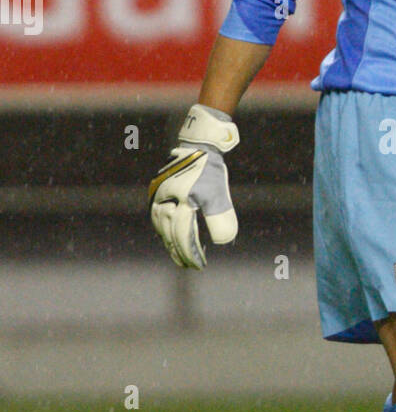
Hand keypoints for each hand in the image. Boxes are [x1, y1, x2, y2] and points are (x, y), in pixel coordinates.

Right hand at [148, 103, 239, 268]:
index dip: (191, 253)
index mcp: (178, 202)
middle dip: (180, 252)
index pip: (183, 236)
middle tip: (190, 266)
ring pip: (161, 227)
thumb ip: (220, 218)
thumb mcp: (217, 194)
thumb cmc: (208, 170)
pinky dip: (165, 231)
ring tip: (179, 257)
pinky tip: (170, 237)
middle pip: (169, 234)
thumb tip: (222, 242)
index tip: (200, 264)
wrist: (195, 145)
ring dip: (170, 244)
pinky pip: (158, 218)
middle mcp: (163, 201)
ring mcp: (157, 197)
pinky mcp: (156, 193)